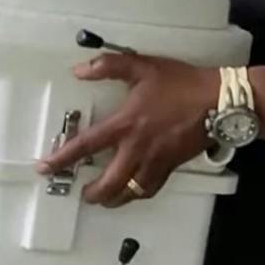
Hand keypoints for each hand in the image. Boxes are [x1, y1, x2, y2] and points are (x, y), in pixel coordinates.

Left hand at [35, 53, 219, 207]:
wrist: (218, 102)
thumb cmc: (181, 84)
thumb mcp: (142, 67)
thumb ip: (109, 66)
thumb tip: (80, 70)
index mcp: (126, 124)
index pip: (86, 146)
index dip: (62, 159)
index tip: (45, 168)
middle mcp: (137, 149)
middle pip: (108, 183)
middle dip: (92, 193)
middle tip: (84, 194)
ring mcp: (155, 162)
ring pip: (130, 193)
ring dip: (114, 199)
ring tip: (105, 199)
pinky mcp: (172, 167)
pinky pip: (151, 189)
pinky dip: (139, 194)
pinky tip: (135, 191)